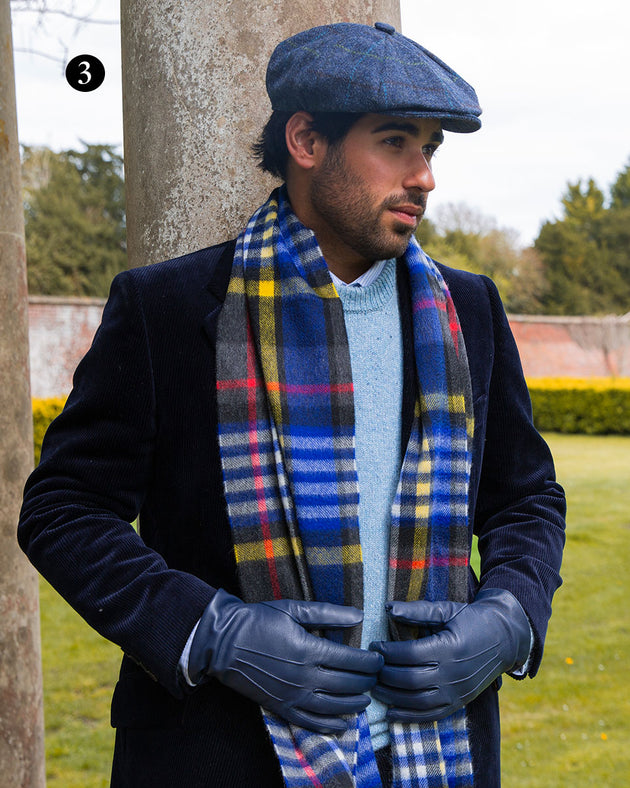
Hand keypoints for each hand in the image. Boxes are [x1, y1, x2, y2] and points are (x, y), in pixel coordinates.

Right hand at [188, 589, 383, 733]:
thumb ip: (328, 613)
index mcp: (308, 650)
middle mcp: (303, 677)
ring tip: (366, 699)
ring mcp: (292, 695)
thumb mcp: (293, 609)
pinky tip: (343, 723)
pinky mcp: (281, 707)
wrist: (223, 642)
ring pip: (333, 707)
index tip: (380, 659)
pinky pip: (311, 722)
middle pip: (346, 684)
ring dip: (354, 705)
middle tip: (376, 677)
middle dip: (366, 682)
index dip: (369, 662)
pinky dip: (330, 725)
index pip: (350, 660)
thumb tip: (359, 615)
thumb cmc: (259, 620)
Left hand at [369, 587, 530, 722]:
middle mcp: (454, 673)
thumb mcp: (447, 609)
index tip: (373, 646)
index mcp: (449, 647)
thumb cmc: (471, 618)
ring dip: (393, 697)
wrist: (505, 637)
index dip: (388, 653)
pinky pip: (432, 715)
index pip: (410, 654)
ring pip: (418, 701)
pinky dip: (410, 716)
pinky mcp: (460, 702)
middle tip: (369, 668)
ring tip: (375, 688)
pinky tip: (391, 712)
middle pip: (410, 680)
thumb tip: (389, 608)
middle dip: (385, 675)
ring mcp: (457, 691)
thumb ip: (418, 611)